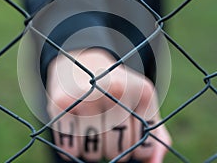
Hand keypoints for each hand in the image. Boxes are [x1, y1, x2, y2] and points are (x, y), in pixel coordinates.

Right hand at [46, 48, 170, 161]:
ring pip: (94, 153)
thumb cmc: (116, 93)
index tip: (125, 128)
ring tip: (90, 125)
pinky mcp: (62, 102)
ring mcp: (89, 94)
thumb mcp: (140, 107)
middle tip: (105, 126)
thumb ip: (155, 137)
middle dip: (112, 147)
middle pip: (119, 150)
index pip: (144, 148)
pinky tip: (75, 127)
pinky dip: (71, 147)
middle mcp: (118, 88)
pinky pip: (70, 149)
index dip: (133, 146)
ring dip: (91, 148)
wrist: (84, 62)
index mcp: (143, 91)